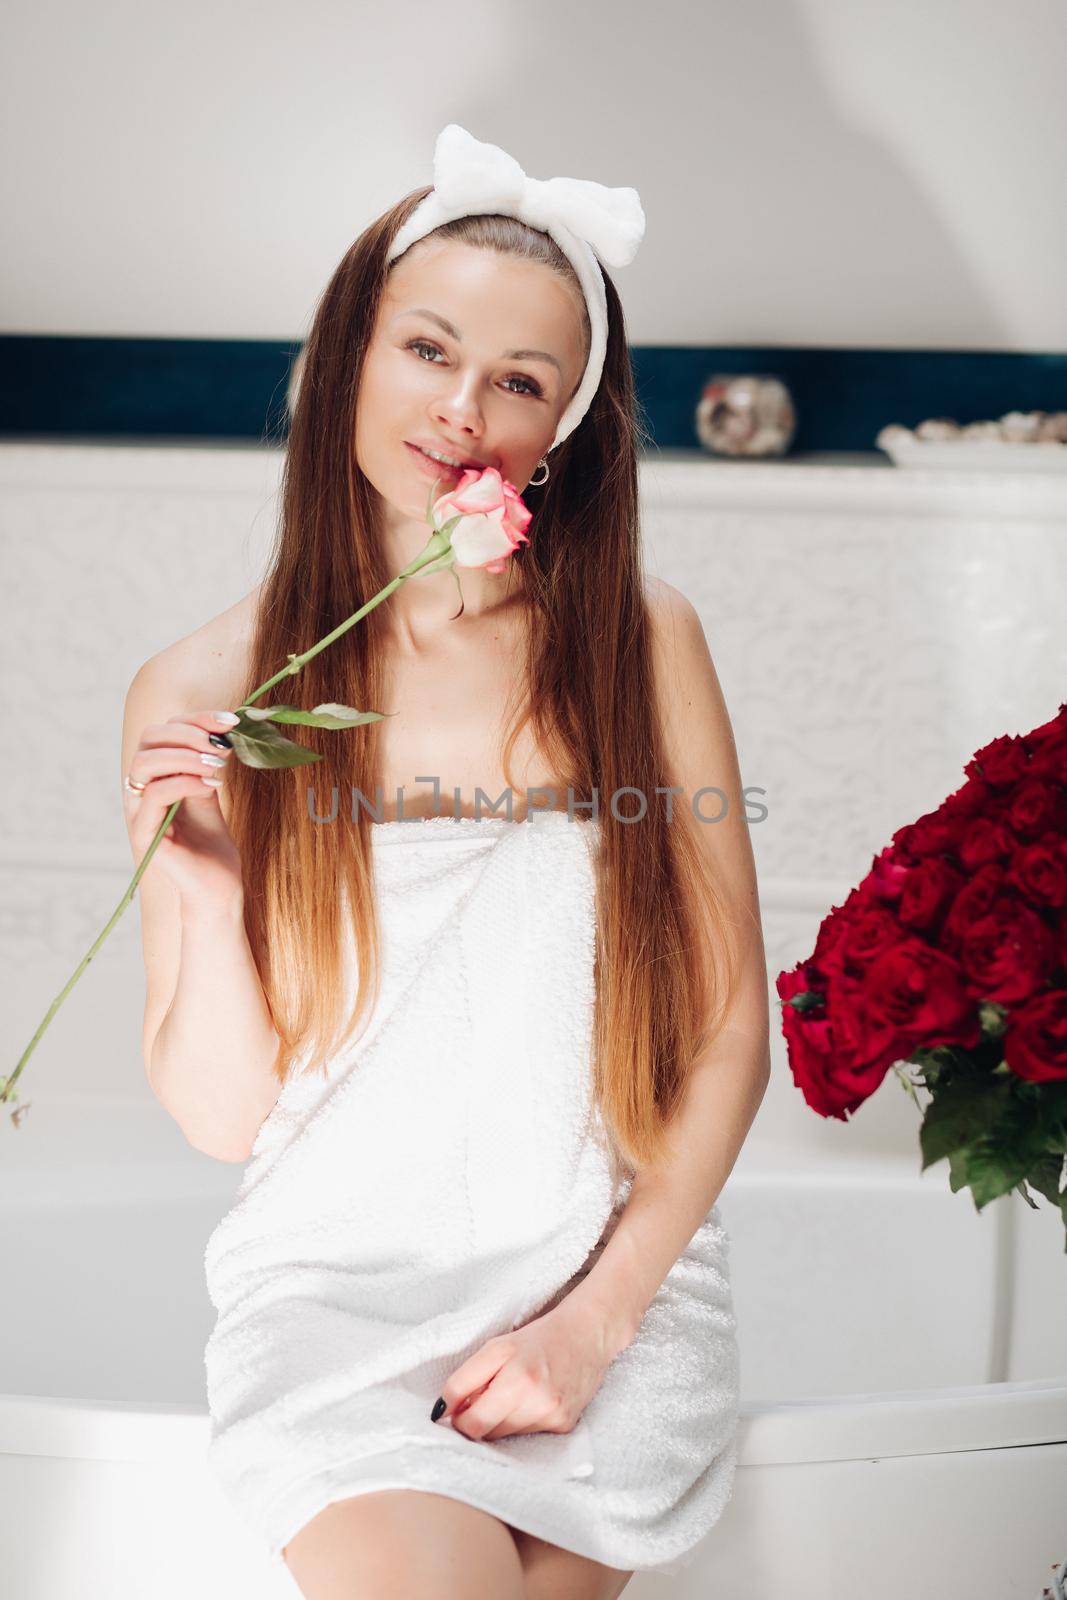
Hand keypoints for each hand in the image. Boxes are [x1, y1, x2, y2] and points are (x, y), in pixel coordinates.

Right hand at [124, 709, 243, 907]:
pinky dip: (185, 782)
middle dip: (189, 733)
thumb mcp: (210, 793)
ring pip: (145, 763)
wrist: (217, 886)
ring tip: (218, 763)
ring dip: (185, 755)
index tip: (231, 721)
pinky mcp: (144, 834)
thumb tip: (219, 729)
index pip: (163, 732)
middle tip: (222, 744)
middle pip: (149, 740)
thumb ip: (205, 763)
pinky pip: (155, 795)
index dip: (195, 720)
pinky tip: (212, 785)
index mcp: (154, 777)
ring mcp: (138, 812)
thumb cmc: (213, 844)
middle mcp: (140, 791)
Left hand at [436, 1293, 625, 1443]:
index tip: (456, 1408)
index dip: (458, 1419)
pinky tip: (534, 1399)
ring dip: (501, 1419)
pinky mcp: (565, 1426)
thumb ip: (464, 1380)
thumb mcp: (496, 1348)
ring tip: (515, 1391)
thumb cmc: (537, 1339)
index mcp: (516, 1379)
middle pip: (487, 1432)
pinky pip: (529, 1435)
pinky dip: (524, 1420)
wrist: (587, 1335)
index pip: (472, 1423)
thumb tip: (442, 1412)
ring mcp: (553, 1417)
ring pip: (506, 1436)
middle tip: (488, 1393)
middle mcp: (537, 1402)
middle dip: (479, 1417)